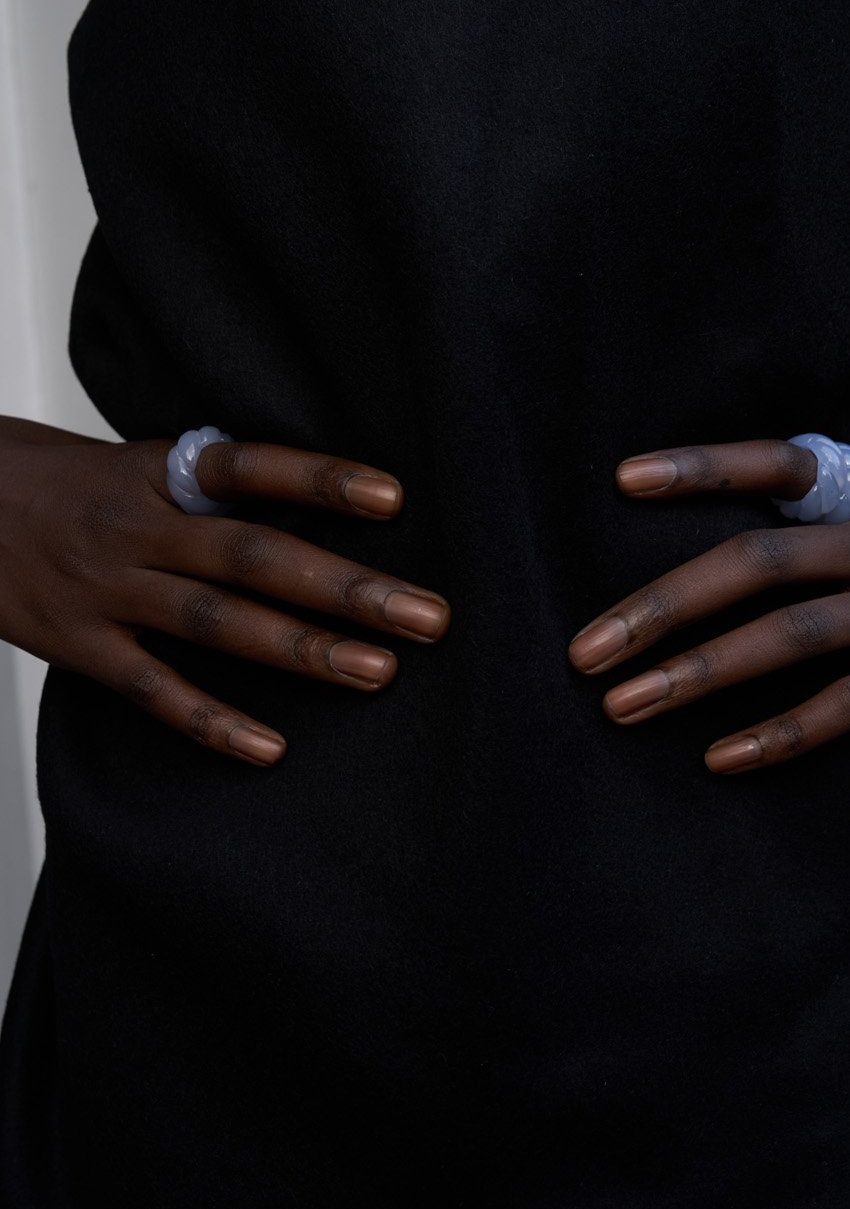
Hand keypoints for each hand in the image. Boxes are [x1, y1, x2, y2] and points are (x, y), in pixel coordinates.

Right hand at [0, 416, 449, 766]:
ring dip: (302, 650)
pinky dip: (212, 722)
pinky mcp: (80, 647)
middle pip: (251, 555)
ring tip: (378, 672)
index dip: (317, 481)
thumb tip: (317, 501)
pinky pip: (153, 690)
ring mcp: (107, 589)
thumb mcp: (134, 460)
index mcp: (155, 471)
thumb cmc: (64, 483)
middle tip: (427, 615)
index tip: (392, 499)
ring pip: (215, 624)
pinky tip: (270, 748)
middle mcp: (136, 527)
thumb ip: (212, 484)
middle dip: (345, 588)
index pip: (246, 466)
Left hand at [567, 439, 849, 773]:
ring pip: (790, 638)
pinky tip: (720, 758)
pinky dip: (780, 734)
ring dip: (698, 674)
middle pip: (759, 562)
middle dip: (663, 605)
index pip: (774, 462)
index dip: (702, 467)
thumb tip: (706, 544)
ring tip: (622, 705)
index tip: (624, 479)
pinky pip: (847, 705)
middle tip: (585, 648)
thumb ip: (815, 513)